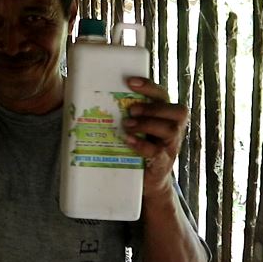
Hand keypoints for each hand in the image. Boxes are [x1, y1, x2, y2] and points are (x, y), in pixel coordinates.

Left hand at [122, 77, 187, 198]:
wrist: (145, 180)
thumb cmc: (135, 148)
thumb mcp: (132, 127)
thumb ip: (122, 113)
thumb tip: (85, 98)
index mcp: (164, 116)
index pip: (163, 95)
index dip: (149, 87)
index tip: (130, 81)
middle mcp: (172, 129)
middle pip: (177, 111)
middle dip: (152, 108)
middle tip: (131, 109)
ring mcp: (170, 147)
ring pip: (170, 130)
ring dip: (147, 124)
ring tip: (127, 124)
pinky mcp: (162, 164)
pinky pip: (157, 152)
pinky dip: (142, 145)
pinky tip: (128, 140)